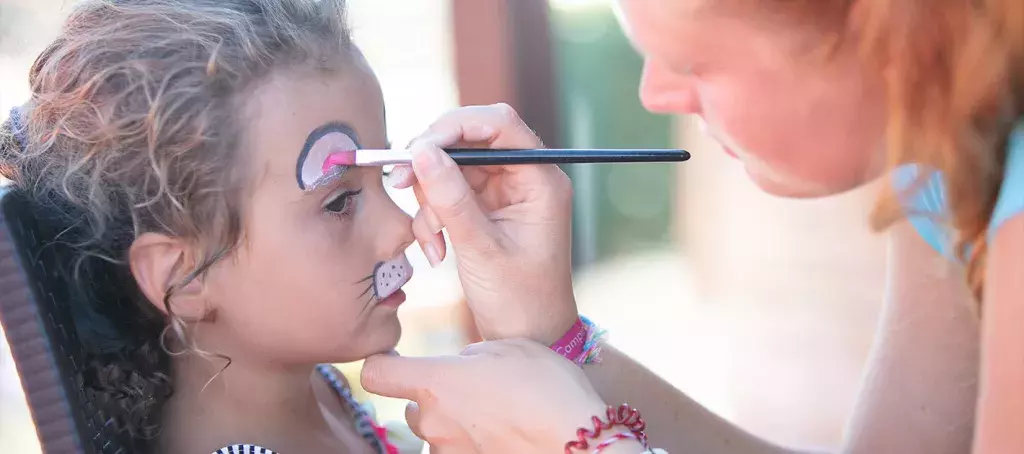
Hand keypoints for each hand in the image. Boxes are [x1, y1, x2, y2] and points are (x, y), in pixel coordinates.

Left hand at [361, 340, 623, 452]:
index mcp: (437, 383)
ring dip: (459, 427)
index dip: (385, 365)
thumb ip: (473, 355)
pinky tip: (507, 438)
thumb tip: (462, 365)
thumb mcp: (510, 349)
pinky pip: (460, 453)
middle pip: (413, 410)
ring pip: (439, 436)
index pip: (377, 374)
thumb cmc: (548, 389)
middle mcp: (433, 422)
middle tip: (478, 394)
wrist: (578, 443)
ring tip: (501, 420)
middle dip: (437, 401)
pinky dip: (477, 446)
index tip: (400, 363)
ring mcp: (448, 453)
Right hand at [393, 103, 576, 343]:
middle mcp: (525, 177)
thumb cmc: (519, 301)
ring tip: (430, 241)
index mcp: (540, 180)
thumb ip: (451, 199)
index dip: (454, 127)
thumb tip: (420, 151)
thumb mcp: (482, 250)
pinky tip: (435, 250)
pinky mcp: (485, 208)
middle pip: (469, 140)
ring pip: (451, 166)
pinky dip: (433, 216)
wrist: (528, 339)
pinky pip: (448, 193)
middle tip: (400, 182)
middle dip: (432, 161)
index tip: (417, 148)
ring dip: (429, 198)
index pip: (498, 125)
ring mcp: (504, 192)